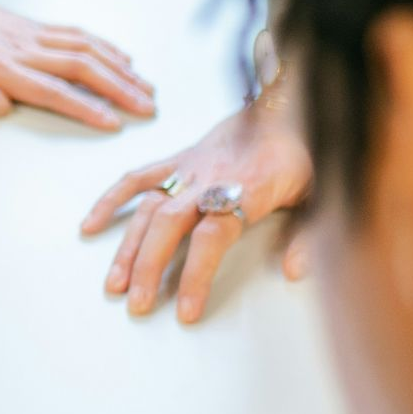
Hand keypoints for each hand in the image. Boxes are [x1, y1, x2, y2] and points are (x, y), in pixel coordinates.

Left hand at [0, 0, 156, 128]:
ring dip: (119, 69)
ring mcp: (33, 36)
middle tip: (148, 108)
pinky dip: (105, 46)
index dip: (85, 108)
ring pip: (86, 50)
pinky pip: (77, 35)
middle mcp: (23, 50)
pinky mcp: (35, 28)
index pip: (52, 91)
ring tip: (147, 88)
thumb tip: (1, 106)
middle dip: (119, 89)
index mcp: (0, 69)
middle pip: (81, 69)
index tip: (113, 123)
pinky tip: (123, 59)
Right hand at [80, 89, 313, 320]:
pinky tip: (91, 225)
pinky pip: (138, 178)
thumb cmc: (304, 152)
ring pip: (149, 207)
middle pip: (170, 224)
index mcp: (247, 189)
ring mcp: (189, 168)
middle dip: (149, 266)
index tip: (185, 311)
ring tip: (114, 284)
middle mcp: (210, 179)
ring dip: (129, 246)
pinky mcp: (178, 160)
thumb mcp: (321, 192)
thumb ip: (308, 234)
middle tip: (138, 304)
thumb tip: (295, 272)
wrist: (288, 102)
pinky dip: (112, 200)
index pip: (212, 236)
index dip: (196, 274)